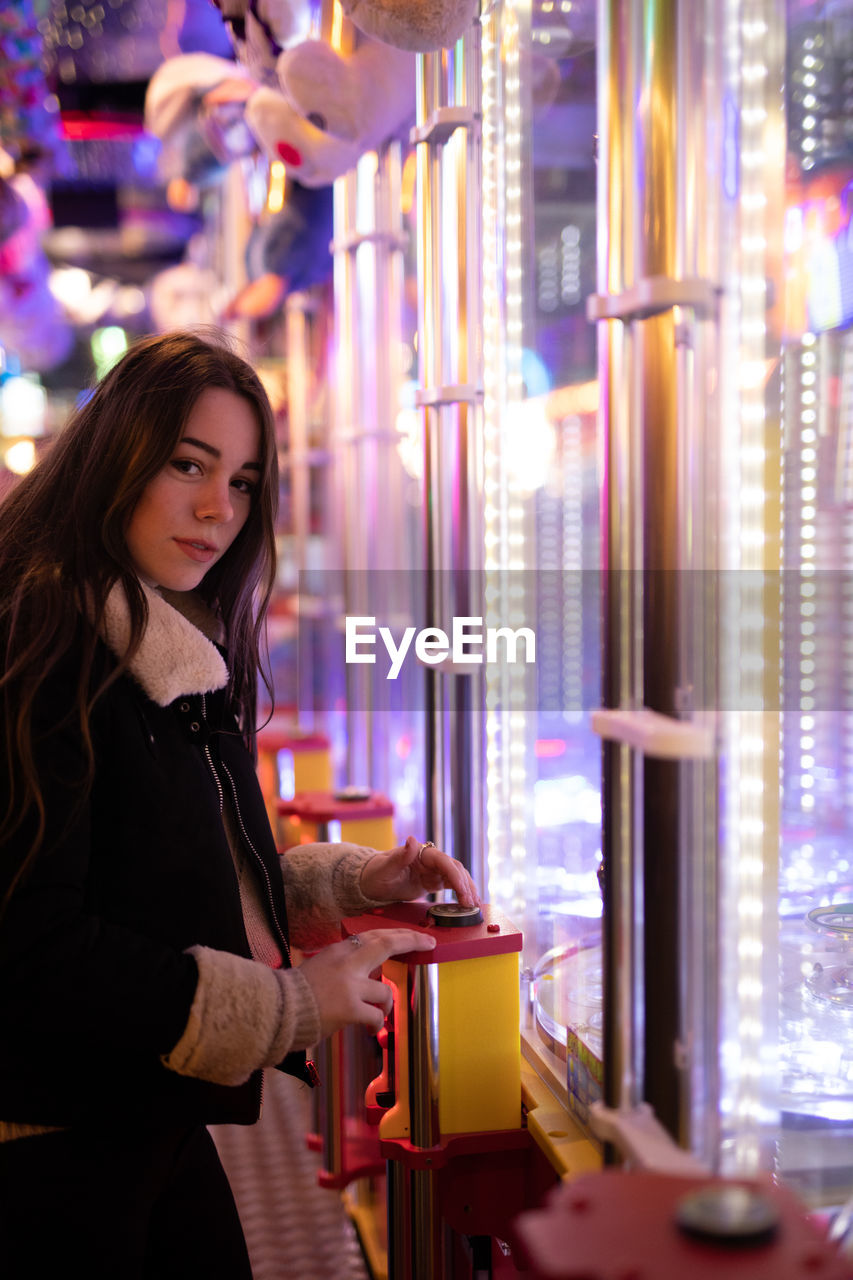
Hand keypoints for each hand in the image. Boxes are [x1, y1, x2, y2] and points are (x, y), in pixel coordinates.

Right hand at [299, 928, 435, 1036]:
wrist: (277, 1011)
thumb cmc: (294, 994)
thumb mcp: (320, 967)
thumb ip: (343, 966)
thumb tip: (365, 972)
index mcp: (338, 951)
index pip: (374, 935)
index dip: (398, 934)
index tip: (416, 935)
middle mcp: (346, 962)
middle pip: (386, 944)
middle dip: (411, 941)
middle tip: (428, 944)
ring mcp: (349, 985)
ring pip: (384, 991)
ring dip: (385, 1004)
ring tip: (377, 1013)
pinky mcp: (349, 1008)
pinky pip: (375, 1016)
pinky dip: (376, 1023)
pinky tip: (369, 1029)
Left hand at [360, 836, 480, 907]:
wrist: (372, 882)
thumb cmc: (376, 873)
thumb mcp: (386, 867)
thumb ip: (400, 856)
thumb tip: (412, 839)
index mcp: (421, 853)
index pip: (443, 861)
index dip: (454, 875)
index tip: (462, 889)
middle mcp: (431, 860)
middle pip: (455, 869)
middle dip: (465, 885)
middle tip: (470, 903)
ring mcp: (433, 871)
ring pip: (457, 877)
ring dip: (468, 889)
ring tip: (475, 905)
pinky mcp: (433, 882)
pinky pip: (452, 886)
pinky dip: (462, 893)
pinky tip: (469, 904)